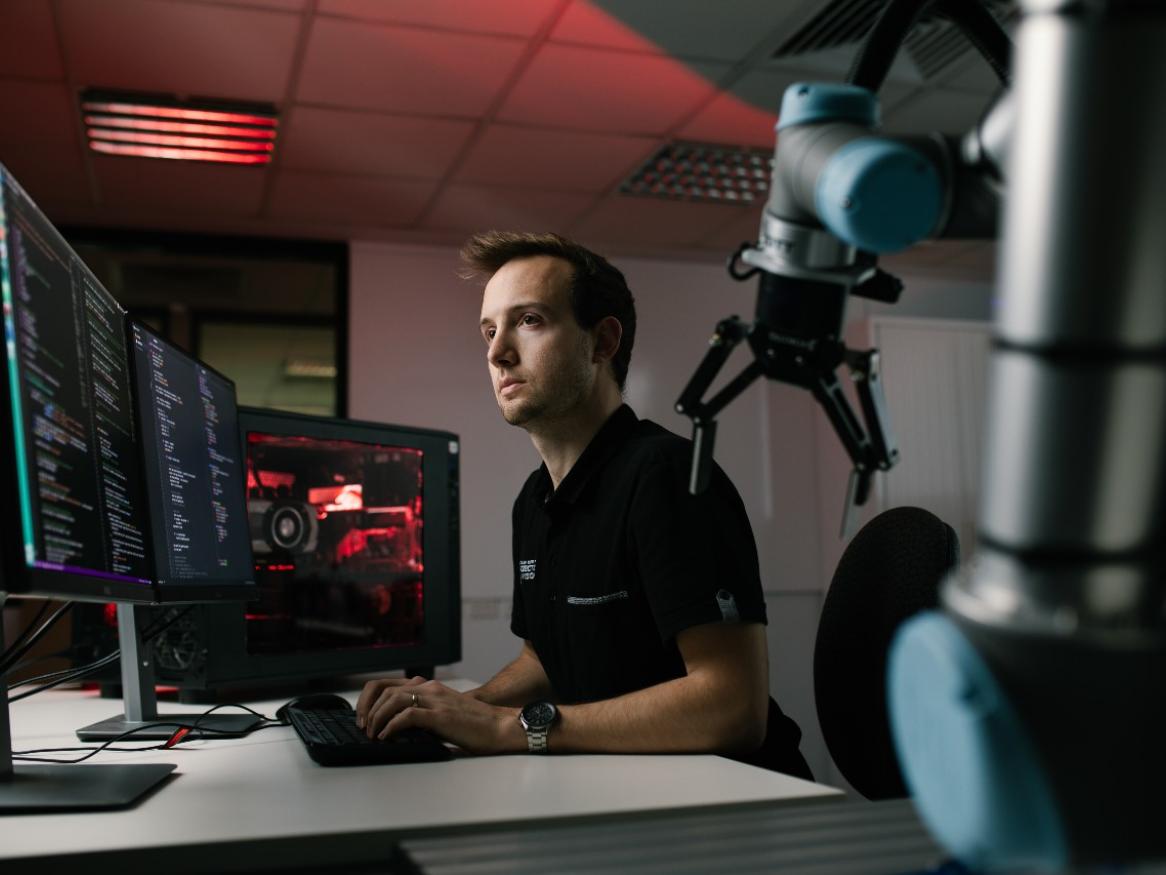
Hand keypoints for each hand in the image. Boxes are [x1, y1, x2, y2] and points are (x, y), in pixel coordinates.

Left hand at [356, 677, 524, 754]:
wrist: (499, 727)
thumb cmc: (473, 725)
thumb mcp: (443, 713)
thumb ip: (423, 714)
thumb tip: (396, 729)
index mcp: (429, 687)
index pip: (387, 683)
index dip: (369, 699)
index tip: (363, 716)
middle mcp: (429, 688)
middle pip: (384, 688)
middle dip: (367, 708)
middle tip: (363, 727)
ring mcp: (435, 700)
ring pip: (393, 699)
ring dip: (377, 717)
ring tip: (373, 733)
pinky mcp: (440, 715)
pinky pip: (407, 716)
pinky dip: (392, 726)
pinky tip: (387, 737)